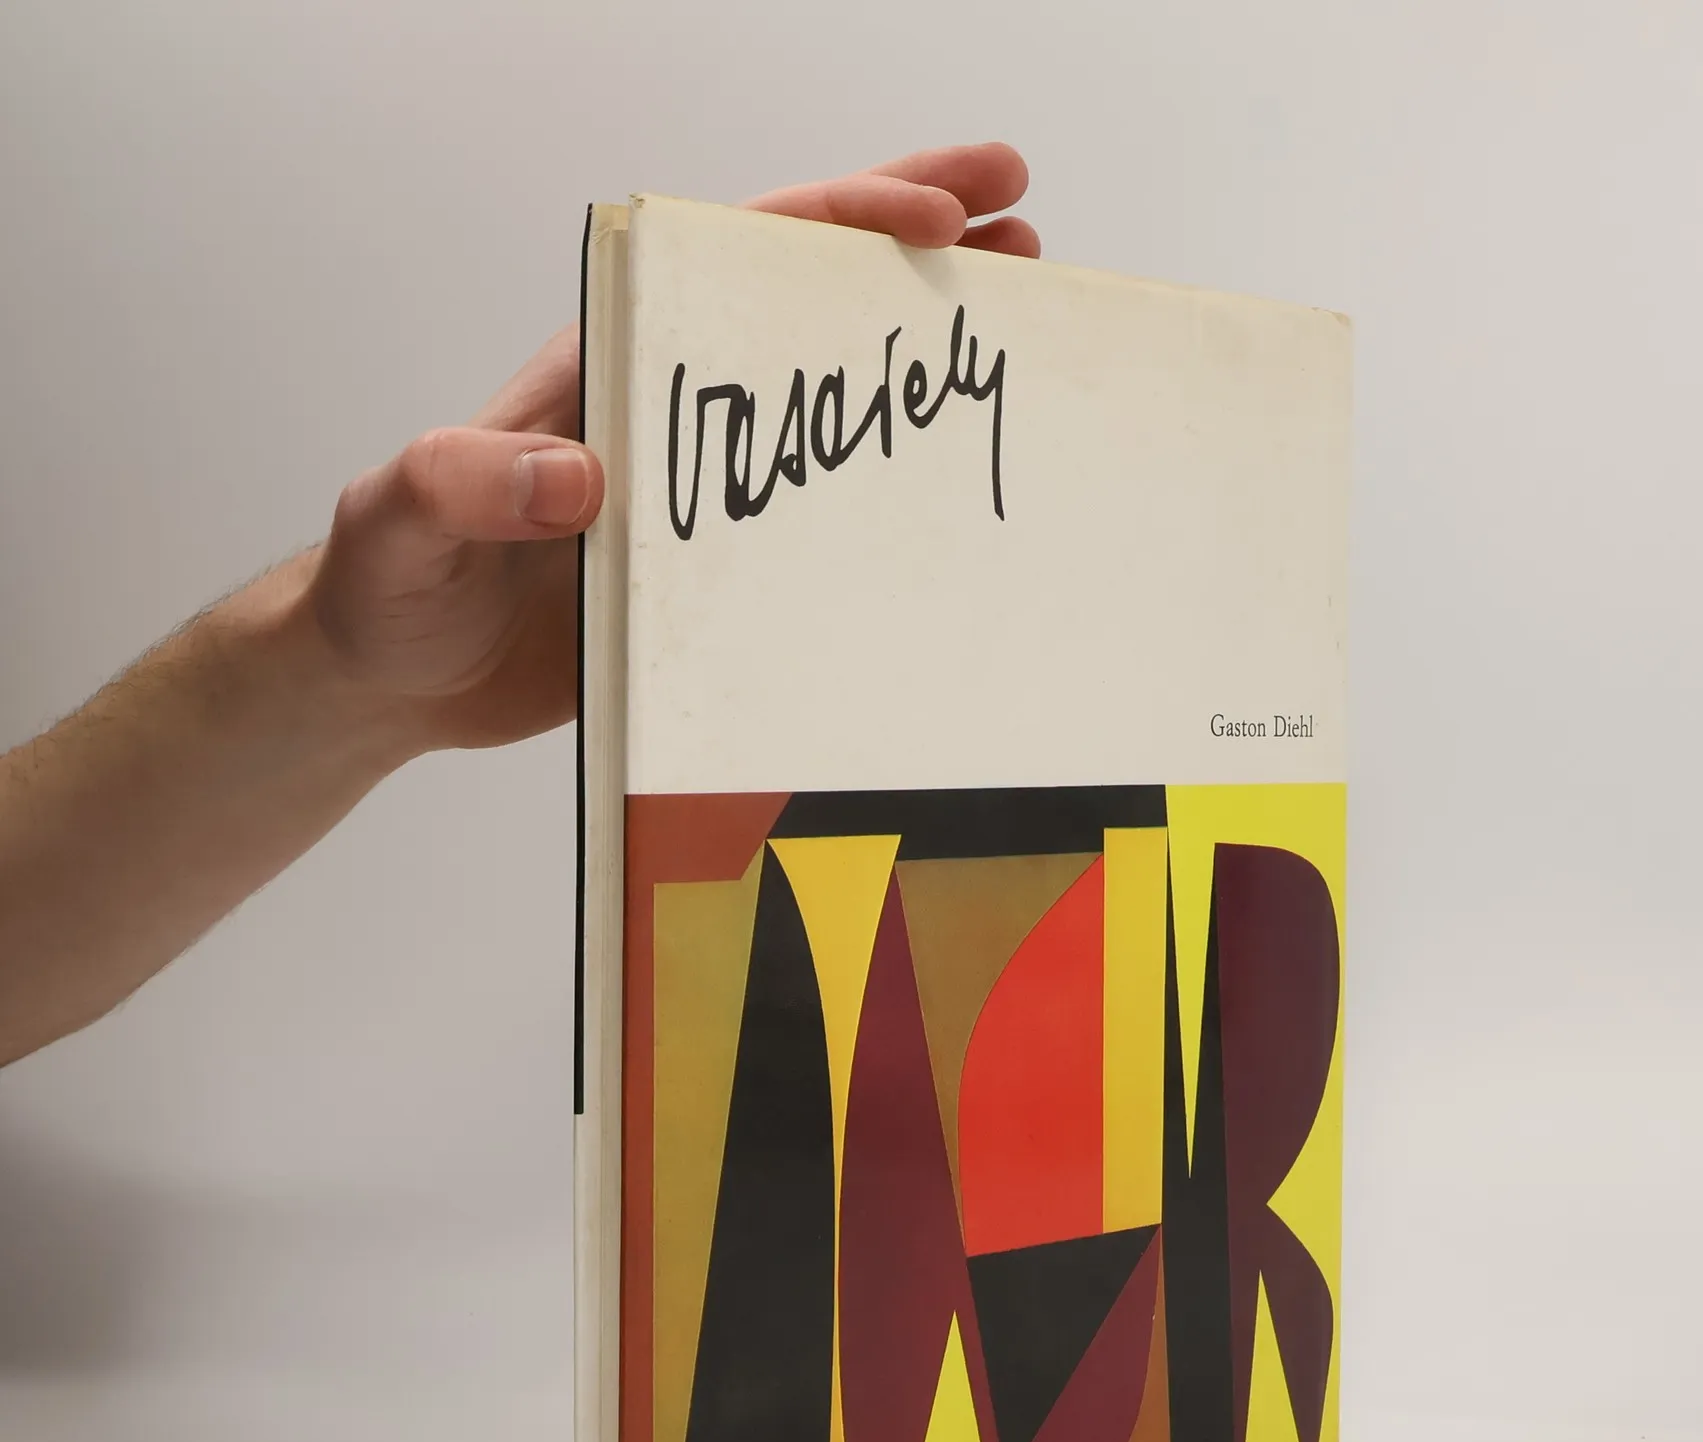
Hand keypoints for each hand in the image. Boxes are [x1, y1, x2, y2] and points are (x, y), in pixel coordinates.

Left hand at [308, 142, 1037, 754]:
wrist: (395, 679)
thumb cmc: (388, 588)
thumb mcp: (401, 519)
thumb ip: (468, 482)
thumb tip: (581, 473)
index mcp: (609, 362)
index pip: (734, 255)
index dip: (840, 221)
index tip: (933, 212)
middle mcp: (666, 401)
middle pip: (802, 288)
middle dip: (911, 231)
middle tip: (1019, 205)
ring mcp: (697, 478)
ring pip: (823, 387)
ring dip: (912, 338)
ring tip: (1015, 300)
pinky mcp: (713, 557)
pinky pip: (815, 502)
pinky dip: (887, 479)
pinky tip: (949, 478)